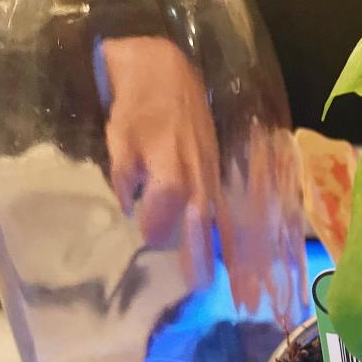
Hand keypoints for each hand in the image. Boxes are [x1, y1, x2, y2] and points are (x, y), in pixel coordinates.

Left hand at [103, 36, 228, 290]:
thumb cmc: (137, 105)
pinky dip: (234, 233)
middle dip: (205, 261)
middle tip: (209, 290)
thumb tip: (130, 207)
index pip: (161, 220)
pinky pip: (226, 208)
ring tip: (242, 285)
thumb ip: (125, 177)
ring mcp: (210, 176)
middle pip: (202, 230)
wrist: (167, 71)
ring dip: (230, 254)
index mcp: (170, 174)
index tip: (143, 241)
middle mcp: (197, 180)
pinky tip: (239, 252)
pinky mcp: (216, 170)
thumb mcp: (119, 140)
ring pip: (221, 222)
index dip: (151, 232)